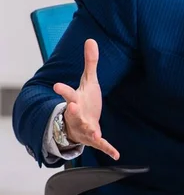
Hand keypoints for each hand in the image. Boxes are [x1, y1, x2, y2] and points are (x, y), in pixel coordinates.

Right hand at [53, 39, 119, 159]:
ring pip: (85, 129)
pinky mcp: (94, 137)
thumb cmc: (84, 100)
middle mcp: (77, 115)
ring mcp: (85, 128)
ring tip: (95, 135)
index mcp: (76, 100)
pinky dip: (108, 149)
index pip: (68, 93)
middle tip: (70, 107)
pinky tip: (117, 154)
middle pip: (73, 113)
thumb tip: (91, 40)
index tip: (56, 85)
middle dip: (72, 110)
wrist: (79, 124)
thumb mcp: (88, 81)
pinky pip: (101, 144)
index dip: (63, 89)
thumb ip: (90, 62)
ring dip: (89, 131)